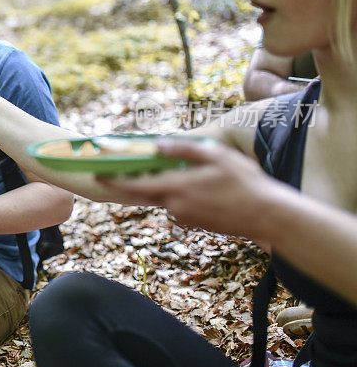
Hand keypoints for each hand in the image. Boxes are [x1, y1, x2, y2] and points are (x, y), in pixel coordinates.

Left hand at [99, 137, 291, 241]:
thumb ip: (184, 149)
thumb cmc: (246, 183)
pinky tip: (209, 188)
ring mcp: (186, 218)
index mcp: (178, 189)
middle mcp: (177, 207)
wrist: (269, 216)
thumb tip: (157, 143)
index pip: (136, 186)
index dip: (114, 181)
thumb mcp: (216, 156)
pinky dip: (185, 194)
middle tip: (136, 166)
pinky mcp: (196, 223)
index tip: (98, 175)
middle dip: (140, 179)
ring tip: (198, 175)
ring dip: (172, 185)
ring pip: (168, 197)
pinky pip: (181, 205)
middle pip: (149, 191)